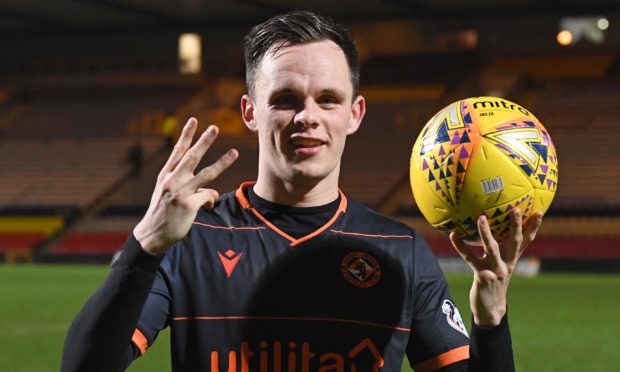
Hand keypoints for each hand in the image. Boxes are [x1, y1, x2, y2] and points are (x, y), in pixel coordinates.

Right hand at [133, 118, 237, 255]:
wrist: (152, 234)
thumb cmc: (163, 213)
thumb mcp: (168, 194)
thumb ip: (187, 186)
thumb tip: (212, 193)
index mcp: (166, 175)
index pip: (178, 151)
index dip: (187, 135)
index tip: (194, 120)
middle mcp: (172, 180)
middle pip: (192, 156)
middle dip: (204, 141)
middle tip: (215, 128)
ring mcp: (180, 192)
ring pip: (206, 174)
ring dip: (222, 162)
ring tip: (234, 152)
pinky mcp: (188, 205)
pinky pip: (208, 197)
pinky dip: (211, 200)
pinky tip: (207, 206)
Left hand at [449, 208, 542, 326]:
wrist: (491, 310)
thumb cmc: (494, 283)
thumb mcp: (502, 267)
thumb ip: (501, 252)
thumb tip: (494, 232)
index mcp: (512, 260)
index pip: (527, 241)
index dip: (534, 227)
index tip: (540, 210)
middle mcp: (507, 264)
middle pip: (514, 241)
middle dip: (516, 225)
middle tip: (517, 209)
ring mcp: (495, 270)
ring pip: (491, 248)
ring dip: (486, 232)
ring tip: (481, 218)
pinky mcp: (481, 275)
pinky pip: (469, 257)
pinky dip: (460, 246)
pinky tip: (453, 235)